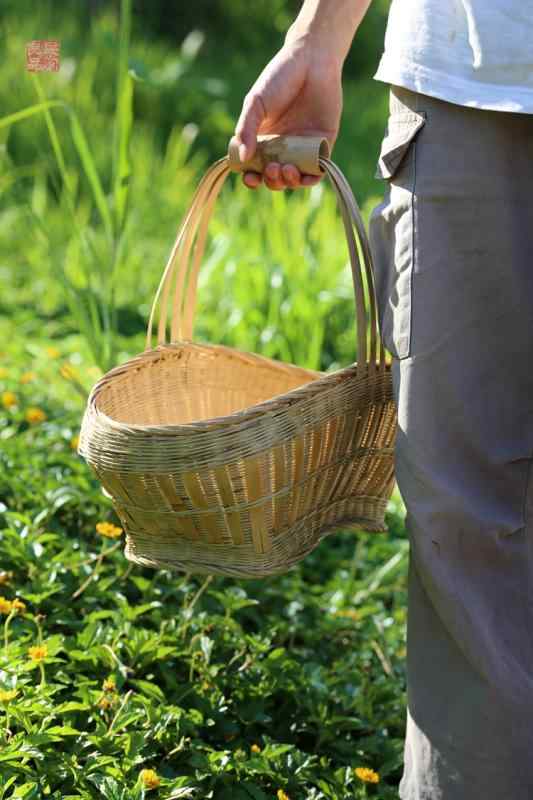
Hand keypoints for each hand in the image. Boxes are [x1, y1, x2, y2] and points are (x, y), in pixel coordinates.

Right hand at [234, 38, 342, 189]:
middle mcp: (282, 147)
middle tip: (272, 169)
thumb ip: (247, 129)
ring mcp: (302, 147)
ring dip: (289, 182)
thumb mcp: (256, 103)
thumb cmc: (279, 77)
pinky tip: (304, 178)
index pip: (254, 167)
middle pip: (274, 177)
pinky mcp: (323, 144)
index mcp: (263, 139)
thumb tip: (243, 158)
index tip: (250, 178)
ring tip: (286, 169)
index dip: (251, 177)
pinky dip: (310, 179)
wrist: (312, 59)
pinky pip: (317, 170)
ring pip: (295, 177)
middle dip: (271, 180)